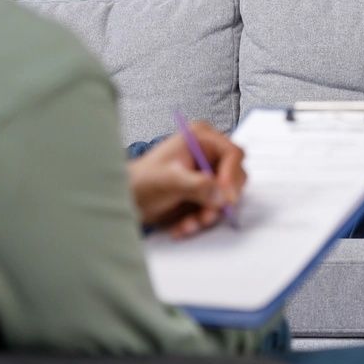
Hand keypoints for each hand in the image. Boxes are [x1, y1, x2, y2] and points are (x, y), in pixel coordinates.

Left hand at [127, 121, 245, 238]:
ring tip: (189, 222)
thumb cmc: (141, 180)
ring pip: (226, 197)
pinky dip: (201, 221)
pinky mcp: (206, 193)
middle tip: (206, 214)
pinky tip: (183, 224)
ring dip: (209, 214)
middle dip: (220, 200)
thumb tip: (222, 194)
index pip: (232, 154)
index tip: (224, 196)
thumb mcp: (169, 180)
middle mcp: (208, 155)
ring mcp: (208, 175)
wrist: (128, 199)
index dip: (232, 176)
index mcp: (201, 138)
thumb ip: (197, 185)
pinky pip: (216, 210)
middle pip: (235, 177)